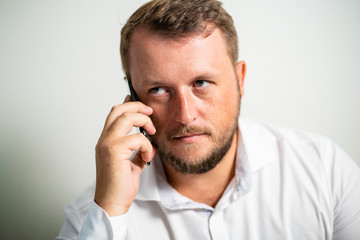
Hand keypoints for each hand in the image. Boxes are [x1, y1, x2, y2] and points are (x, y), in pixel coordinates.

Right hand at [94, 96, 155, 215]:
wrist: (113, 203)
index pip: (114, 114)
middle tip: (150, 112)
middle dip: (137, 106)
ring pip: (126, 118)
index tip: (140, 103)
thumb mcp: (132, 163)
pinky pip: (136, 138)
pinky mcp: (114, 152)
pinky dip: (146, 145)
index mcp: (106, 141)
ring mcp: (107, 144)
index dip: (127, 105)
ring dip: (144, 121)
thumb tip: (148, 142)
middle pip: (119, 110)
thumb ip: (137, 150)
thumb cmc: (120, 185)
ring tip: (152, 132)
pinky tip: (147, 156)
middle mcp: (104, 140)